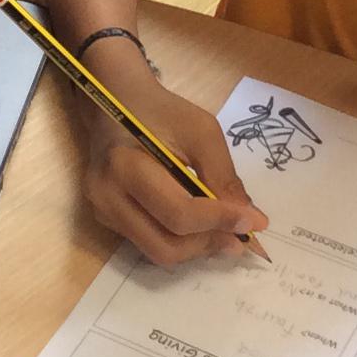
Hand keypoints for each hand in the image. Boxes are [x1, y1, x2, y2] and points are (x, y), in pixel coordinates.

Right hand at [80, 73, 267, 265]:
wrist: (118, 103)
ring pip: (158, 252)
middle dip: (208, 243)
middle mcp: (106, 197)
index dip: (219, 222)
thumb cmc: (162, 112)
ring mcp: (103, 212)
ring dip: (197, 248)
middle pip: (165, 246)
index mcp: (125, 167)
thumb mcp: (201, 132)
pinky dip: (181, 241)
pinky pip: (149, 244)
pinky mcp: (107, 219)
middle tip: (240, 237)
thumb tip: (252, 222)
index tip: (254, 222)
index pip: (177, 213)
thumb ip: (224, 178)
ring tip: (224, 233)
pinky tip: (199, 227)